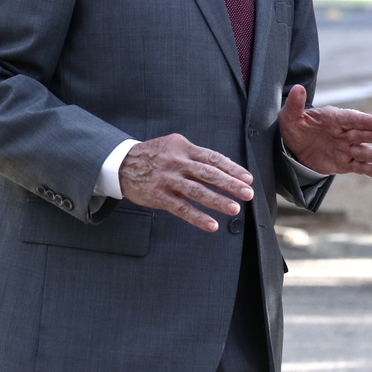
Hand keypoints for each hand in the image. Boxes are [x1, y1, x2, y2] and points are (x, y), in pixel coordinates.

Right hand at [118, 133, 253, 231]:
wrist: (122, 163)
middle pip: (209, 173)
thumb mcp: (175, 146)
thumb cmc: (155, 155)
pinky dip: (197, 217)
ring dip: (217, 201)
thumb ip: (196, 156)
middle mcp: (177, 162)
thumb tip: (223, 168)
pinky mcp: (159, 196)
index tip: (248, 178)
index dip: (232, 169)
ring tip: (234, 209)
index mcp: (184, 148)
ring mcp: (168, 179)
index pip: (213, 158)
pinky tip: (211, 225)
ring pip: (197, 191)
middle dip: (230, 184)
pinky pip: (181, 208)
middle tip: (248, 193)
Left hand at [278, 84, 371, 175]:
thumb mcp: (290, 115)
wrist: (293, 146)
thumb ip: (295, 104)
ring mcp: (346, 148)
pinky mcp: (344, 163)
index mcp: (333, 118)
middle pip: (362, 134)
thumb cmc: (294, 126)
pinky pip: (359, 167)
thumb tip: (297, 88)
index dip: (363, 120)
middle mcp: (343, 133)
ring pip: (364, 151)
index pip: (350, 118)